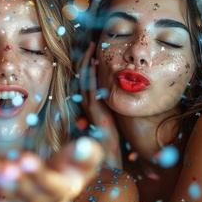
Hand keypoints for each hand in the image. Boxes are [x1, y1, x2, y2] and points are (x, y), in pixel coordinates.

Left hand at [11, 137, 103, 201]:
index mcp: (66, 189)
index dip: (39, 174)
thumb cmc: (73, 164)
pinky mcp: (12, 199)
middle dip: (17, 179)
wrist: (57, 180)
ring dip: (1, 183)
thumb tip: (85, 145)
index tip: (26, 159)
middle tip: (5, 165)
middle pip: (29, 192)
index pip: (53, 185)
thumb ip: (88, 154)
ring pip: (12, 194)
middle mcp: (45, 201)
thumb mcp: (85, 159)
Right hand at [78, 41, 121, 167]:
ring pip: (84, 80)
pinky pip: (90, 89)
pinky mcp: (96, 112)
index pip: (87, 79)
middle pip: (83, 76)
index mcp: (93, 103)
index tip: (93, 49)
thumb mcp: (113, 117)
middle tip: (90, 42)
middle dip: (85, 58)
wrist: (110, 159)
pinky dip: (90, 75)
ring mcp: (91, 107)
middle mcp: (89, 104)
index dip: (88, 63)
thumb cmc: (115, 140)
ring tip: (91, 47)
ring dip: (87, 62)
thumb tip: (118, 89)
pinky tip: (94, 64)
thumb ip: (111, 104)